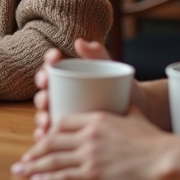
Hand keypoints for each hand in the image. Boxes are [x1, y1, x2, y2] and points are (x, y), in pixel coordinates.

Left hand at [12, 107, 179, 179]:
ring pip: (53, 159)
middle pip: (52, 140)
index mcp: (96, 118)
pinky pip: (65, 177)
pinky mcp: (94, 175)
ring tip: (21, 171)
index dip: (49, 130)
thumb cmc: (154, 138)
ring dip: (34, 165)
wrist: (164, 158)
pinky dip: (48, 179)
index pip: (63, 121)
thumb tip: (127, 100)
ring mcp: (89, 155)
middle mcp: (88, 135)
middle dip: (35, 150)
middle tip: (23, 158)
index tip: (42, 137)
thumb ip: (125, 108)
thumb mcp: (135, 115)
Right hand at [32, 39, 171, 138]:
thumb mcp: (111, 69)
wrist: (139, 108)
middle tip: (48, 96)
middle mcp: (60, 94)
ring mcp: (62, 113)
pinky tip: (45, 137)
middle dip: (42, 94)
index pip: (52, 66)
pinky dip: (45, 136)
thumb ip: (97, 54)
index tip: (55, 58)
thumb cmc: (121, 86)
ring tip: (47, 121)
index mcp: (66, 76)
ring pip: (45, 115)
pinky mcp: (67, 132)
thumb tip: (80, 42)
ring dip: (41, 117)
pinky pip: (52, 135)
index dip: (49, 60)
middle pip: (45, 92)